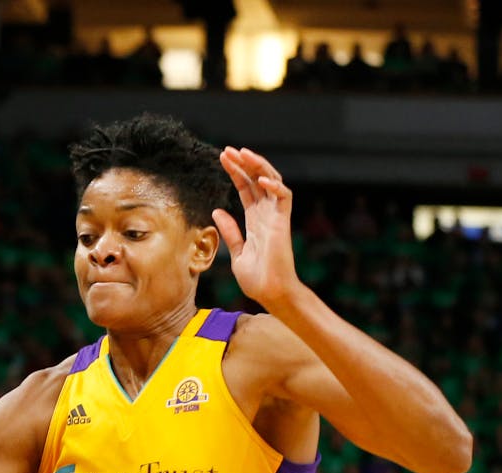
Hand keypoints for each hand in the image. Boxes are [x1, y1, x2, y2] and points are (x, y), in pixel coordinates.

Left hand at [212, 147, 300, 308]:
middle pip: (258, 180)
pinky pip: (284, 198)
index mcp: (256, 219)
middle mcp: (267, 214)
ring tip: (243, 154)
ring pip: (272, 182)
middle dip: (244, 163)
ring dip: (258, 166)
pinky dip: (274, 186)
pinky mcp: (283, 223)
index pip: (247, 189)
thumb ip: (230, 231)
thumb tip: (217, 211)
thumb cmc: (256, 277)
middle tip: (228, 150)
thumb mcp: (237, 251)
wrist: (270, 292)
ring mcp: (276, 217)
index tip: (223, 159)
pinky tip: (261, 179)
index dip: (236, 173)